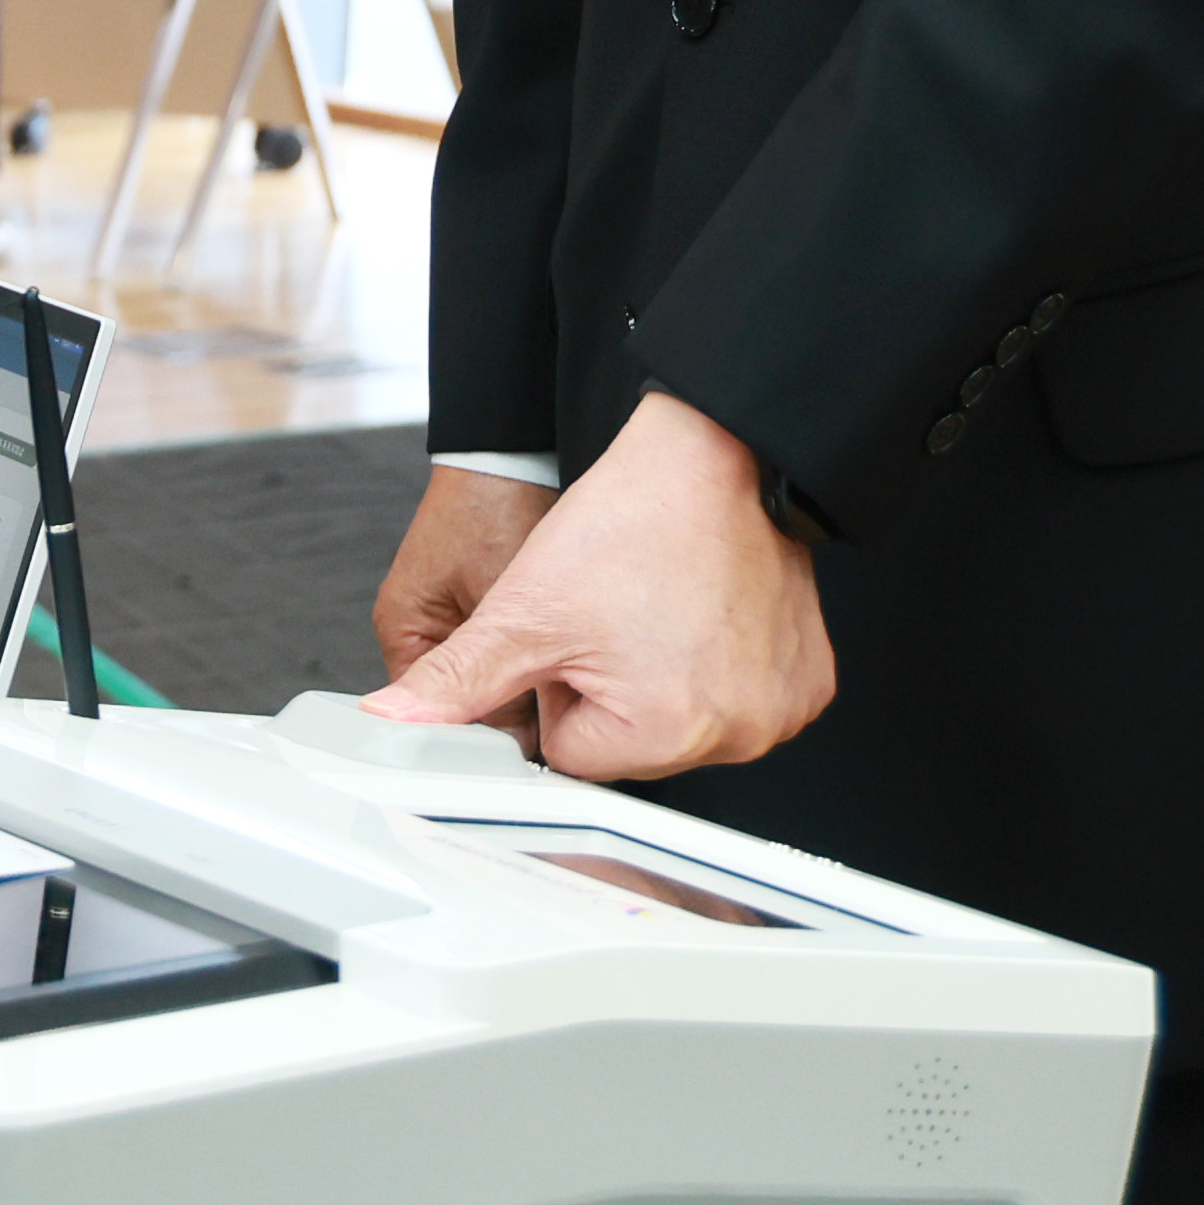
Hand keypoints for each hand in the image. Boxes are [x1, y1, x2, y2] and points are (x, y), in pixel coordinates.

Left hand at [362, 393, 834, 783]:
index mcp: (667, 732)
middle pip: (628, 744)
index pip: (570, 752)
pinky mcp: (808, 683)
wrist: (716, 452)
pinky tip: (703, 610)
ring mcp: (780, 713)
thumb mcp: (523, 607)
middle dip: (606, 687)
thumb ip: (457, 680)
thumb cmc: (632, 518)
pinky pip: (737, 697)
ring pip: (680, 721)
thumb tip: (395, 725)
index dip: (555, 686)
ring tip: (657, 605)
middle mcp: (738, 736)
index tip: (574, 631)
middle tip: (614, 613)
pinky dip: (715, 662)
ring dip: (659, 676)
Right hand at [372, 462, 557, 747]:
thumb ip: (507, 677)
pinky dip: (529, 663)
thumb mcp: (505, 603)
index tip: (519, 759)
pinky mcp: (478, 610)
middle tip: (550, 720)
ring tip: (559, 683)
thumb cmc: (493, 509)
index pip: (435, 716)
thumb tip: (530, 744)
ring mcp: (451, 622)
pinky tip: (559, 661)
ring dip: (521, 685)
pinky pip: (504, 658)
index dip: (477, 739)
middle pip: (463, 705)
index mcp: (404, 632)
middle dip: (506, 711)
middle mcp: (420, 633)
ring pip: (489, 685)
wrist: (511, 459)